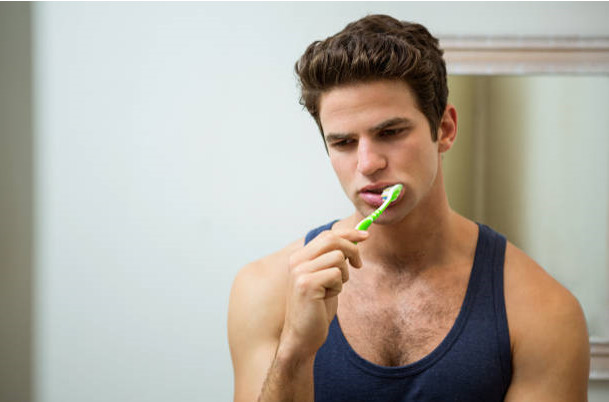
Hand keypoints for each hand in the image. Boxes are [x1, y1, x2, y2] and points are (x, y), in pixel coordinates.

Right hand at [280, 228, 368, 359]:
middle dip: (352, 249)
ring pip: (338, 257)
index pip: (326, 235)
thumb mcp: (325, 279)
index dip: (348, 233)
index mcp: (299, 257)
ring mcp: (300, 272)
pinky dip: (338, 287)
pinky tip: (327, 298)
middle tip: (358, 265)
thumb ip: (334, 260)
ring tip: (333, 290)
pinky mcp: (307, 284)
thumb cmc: (316, 309)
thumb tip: (355, 239)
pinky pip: (336, 274)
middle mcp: (297, 261)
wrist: (302, 336)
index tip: (366, 235)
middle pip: (332, 240)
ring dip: (343, 275)